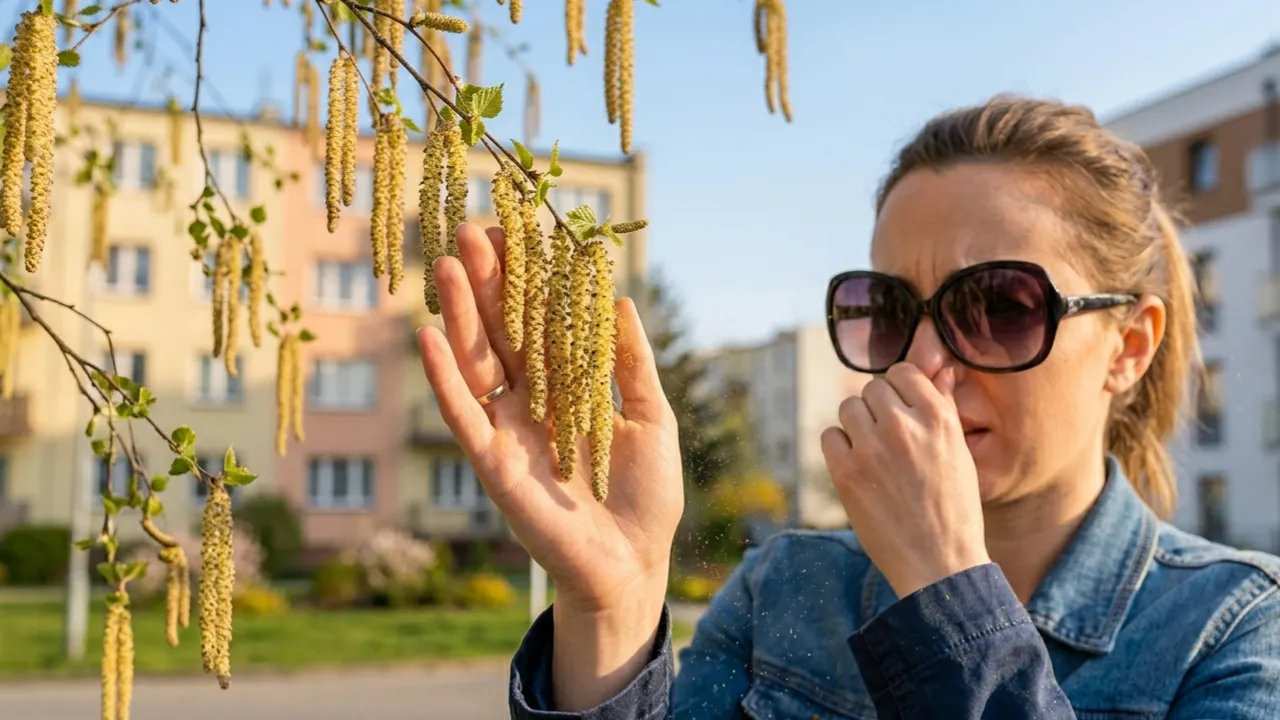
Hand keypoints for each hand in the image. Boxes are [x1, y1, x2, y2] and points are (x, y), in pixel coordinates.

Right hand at [416, 223, 683, 617]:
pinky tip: (428, 335)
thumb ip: (631, 364)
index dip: (529, 278)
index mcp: (567, 385)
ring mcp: (507, 428)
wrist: (633, 561)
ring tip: (450, 264)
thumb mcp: (651, 417)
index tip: (518, 229)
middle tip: (472, 227)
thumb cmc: (646, 494)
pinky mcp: (492, 462)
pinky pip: (462, 413)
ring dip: (461, 314)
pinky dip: (444, 378)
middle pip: (503, 330)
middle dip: (489, 281)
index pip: (542, 320)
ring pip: (477, 361)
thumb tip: (620, 299)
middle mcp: (530, 400)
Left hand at [820, 362, 989, 598]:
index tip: (900, 409)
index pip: (902, 371)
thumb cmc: (953, 508)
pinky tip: (856, 467)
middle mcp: (904, 426)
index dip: (898, 389)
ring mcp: (872, 448)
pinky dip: (839, 448)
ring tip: (873, 453)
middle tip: (888, 439)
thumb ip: (944, 406)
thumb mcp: (959, 452)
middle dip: (877, 409)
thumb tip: (941, 369)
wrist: (938, 564)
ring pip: (849, 407)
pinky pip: (829, 436)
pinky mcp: (846, 472)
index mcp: (938, 418)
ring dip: (857, 425)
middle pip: (872, 388)